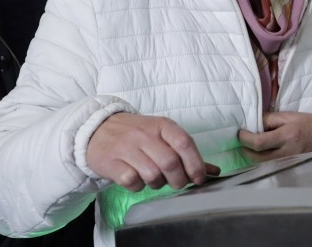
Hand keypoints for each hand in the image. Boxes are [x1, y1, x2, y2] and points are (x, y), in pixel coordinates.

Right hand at [86, 113, 217, 191]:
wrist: (98, 130)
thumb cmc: (137, 135)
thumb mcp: (162, 136)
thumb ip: (187, 153)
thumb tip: (213, 171)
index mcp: (162, 125)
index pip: (184, 143)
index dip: (195, 164)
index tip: (199, 178)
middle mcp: (145, 134)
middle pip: (170, 162)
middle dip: (178, 179)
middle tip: (177, 183)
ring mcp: (126, 147)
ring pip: (151, 174)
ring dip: (158, 183)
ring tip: (155, 179)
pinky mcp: (111, 162)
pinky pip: (131, 181)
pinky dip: (138, 186)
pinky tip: (137, 179)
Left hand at [238, 111, 311, 160]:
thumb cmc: (308, 123)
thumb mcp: (288, 116)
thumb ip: (268, 119)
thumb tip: (250, 124)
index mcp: (286, 136)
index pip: (259, 143)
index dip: (245, 139)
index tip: (239, 133)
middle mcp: (286, 152)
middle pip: (256, 158)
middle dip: (245, 149)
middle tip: (242, 139)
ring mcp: (287, 162)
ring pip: (261, 164)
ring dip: (252, 155)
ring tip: (250, 145)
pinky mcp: (288, 166)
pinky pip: (269, 165)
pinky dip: (261, 159)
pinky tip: (260, 152)